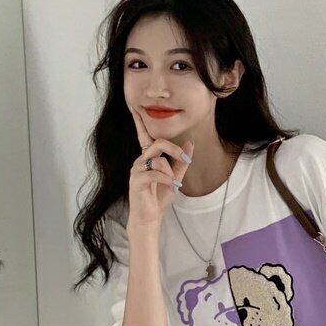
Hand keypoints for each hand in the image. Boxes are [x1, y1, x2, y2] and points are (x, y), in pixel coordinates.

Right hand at [126, 105, 193, 229]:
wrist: (149, 218)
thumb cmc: (158, 198)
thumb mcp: (175, 178)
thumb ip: (182, 162)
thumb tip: (191, 143)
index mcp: (148, 158)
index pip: (143, 136)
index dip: (139, 122)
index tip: (135, 107)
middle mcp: (140, 161)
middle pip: (157, 143)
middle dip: (174, 149)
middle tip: (186, 159)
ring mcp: (136, 170)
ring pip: (158, 160)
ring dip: (170, 172)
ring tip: (174, 184)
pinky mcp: (136, 180)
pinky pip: (154, 173)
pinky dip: (166, 179)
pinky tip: (171, 187)